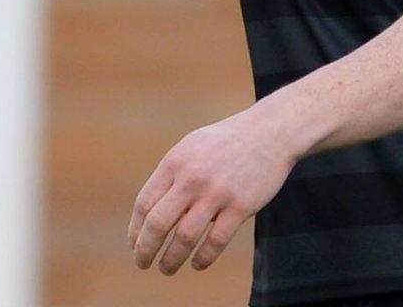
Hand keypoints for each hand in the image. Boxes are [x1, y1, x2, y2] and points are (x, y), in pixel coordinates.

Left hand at [129, 106, 296, 275]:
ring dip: (171, 259)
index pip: (145, 203)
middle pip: (158, 223)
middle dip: (145, 248)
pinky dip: (203, 257)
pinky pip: (216, 240)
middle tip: (141, 263)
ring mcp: (216, 193)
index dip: (135, 229)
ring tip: (166, 268)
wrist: (268, 132)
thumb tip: (154, 214)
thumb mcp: (190, 149)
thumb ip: (172, 178)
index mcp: (174, 163)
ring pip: (185, 236)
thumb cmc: (224, 143)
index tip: (133, 244)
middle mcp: (191, 178)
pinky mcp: (241, 206)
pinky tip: (196, 264)